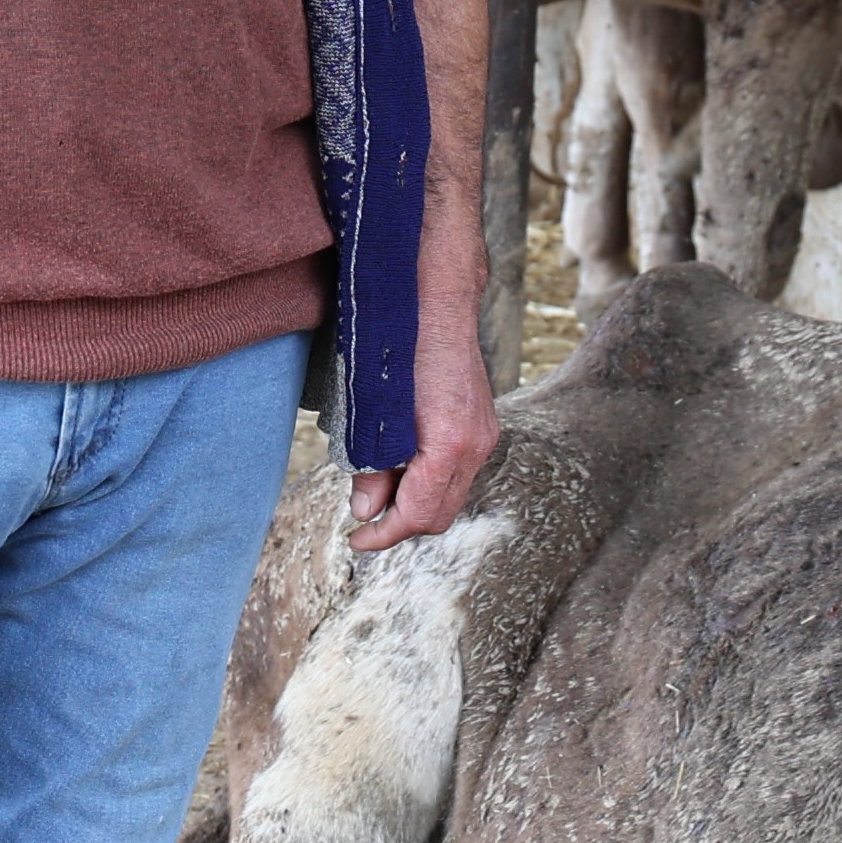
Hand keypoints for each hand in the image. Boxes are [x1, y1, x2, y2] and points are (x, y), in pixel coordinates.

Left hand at [345, 286, 496, 550]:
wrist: (435, 301)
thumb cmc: (397, 348)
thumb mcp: (371, 411)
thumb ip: (371, 465)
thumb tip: (365, 510)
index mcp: (449, 443)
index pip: (419, 514)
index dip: (384, 535)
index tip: (357, 541)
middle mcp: (475, 444)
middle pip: (440, 514)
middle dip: (401, 525)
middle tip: (364, 522)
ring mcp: (484, 436)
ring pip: (450, 495)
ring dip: (415, 503)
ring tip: (378, 489)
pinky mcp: (482, 427)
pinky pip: (457, 473)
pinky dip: (428, 481)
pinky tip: (401, 465)